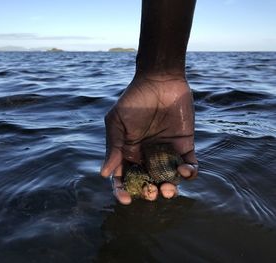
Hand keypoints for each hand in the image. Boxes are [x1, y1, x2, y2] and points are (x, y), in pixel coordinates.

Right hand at [101, 74, 197, 203]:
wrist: (160, 81)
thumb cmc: (134, 100)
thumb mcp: (117, 122)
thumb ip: (113, 147)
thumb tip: (105, 173)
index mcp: (128, 152)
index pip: (124, 177)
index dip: (123, 191)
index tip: (127, 199)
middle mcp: (146, 156)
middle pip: (147, 182)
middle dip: (148, 192)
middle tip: (151, 192)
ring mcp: (166, 152)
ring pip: (168, 179)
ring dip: (168, 189)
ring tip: (167, 188)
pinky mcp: (184, 146)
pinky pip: (188, 166)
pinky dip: (188, 173)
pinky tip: (184, 171)